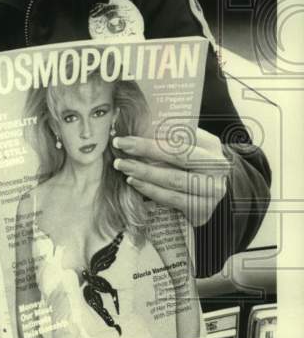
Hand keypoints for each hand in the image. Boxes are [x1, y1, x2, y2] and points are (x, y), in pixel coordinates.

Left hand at [112, 128, 229, 226]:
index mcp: (211, 145)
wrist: (210, 187)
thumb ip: (168, 137)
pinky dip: (152, 191)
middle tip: (120, 154)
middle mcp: (216, 167)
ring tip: (124, 168)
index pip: (179, 140)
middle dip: (145, 155)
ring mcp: (212, 189)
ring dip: (144, 174)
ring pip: (173, 181)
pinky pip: (173, 199)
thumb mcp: (187, 145)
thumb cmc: (192, 160)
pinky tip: (135, 183)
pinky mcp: (204, 208)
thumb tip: (134, 129)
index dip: (150, 141)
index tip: (124, 140)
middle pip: (177, 159)